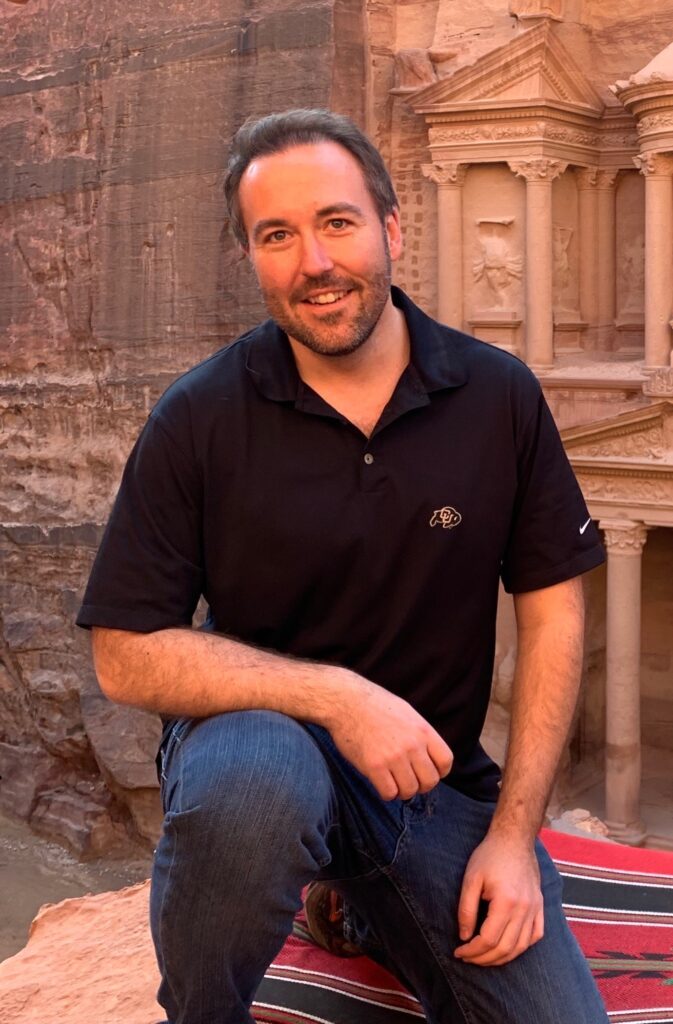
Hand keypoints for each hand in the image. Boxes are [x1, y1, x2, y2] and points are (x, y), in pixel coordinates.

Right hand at [328, 679, 452, 800]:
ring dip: (402, 790)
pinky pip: (389, 793)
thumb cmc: (375, 706)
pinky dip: (386, 792)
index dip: (438, 771)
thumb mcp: (407, 713)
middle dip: (420, 785)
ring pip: (410, 790)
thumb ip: (420, 735)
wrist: (346, 701)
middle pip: (430, 781)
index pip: (446, 762)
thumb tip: (429, 758)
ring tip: (393, 781)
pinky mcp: (374, 766)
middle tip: (408, 780)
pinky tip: (380, 781)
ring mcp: (394, 756)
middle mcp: (412, 744)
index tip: (426, 771)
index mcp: (423, 730)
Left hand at [454, 833, 543, 966]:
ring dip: (502, 958)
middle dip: (483, 959)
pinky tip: (508, 948)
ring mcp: (535, 908)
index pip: (489, 939)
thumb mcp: (471, 879)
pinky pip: (535, 936)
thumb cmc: (490, 855)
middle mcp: (524, 909)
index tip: (458, 951)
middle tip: (467, 957)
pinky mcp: (540, 906)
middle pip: (505, 948)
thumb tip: (465, 936)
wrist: (514, 839)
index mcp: (506, 901)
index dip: (472, 950)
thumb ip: (466, 910)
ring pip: (521, 947)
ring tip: (484, 957)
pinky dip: (522, 947)